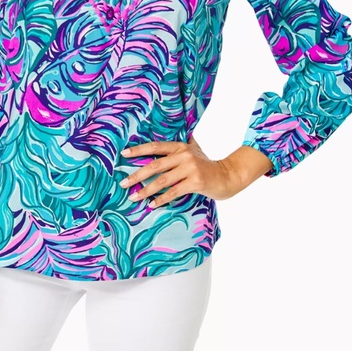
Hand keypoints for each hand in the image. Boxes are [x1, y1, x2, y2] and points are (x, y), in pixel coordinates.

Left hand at [119, 136, 269, 207]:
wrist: (228, 176)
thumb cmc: (206, 165)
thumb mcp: (192, 151)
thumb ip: (178, 148)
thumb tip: (156, 146)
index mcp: (180, 146)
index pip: (155, 147)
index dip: (139, 150)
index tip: (123, 154)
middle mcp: (184, 155)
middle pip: (155, 165)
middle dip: (137, 175)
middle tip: (123, 183)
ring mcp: (190, 168)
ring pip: (162, 180)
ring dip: (145, 190)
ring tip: (133, 197)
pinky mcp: (196, 182)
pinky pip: (174, 192)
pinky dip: (161, 199)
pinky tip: (151, 204)